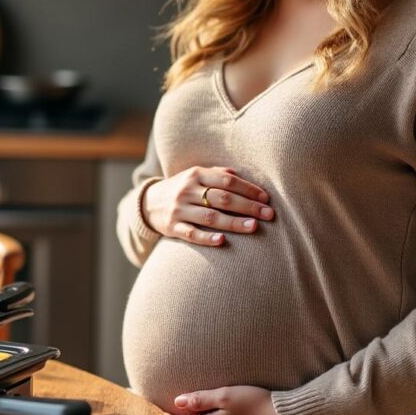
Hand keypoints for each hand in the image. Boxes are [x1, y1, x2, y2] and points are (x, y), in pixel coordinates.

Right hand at [142, 166, 273, 246]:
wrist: (147, 203)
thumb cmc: (179, 188)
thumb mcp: (194, 175)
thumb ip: (216, 174)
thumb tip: (239, 175)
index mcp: (195, 174)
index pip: (227, 181)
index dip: (248, 189)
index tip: (266, 199)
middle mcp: (186, 190)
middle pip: (222, 199)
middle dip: (248, 207)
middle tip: (269, 215)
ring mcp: (178, 210)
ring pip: (210, 217)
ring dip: (233, 222)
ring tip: (254, 227)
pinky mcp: (172, 227)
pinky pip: (191, 233)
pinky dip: (207, 237)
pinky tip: (222, 240)